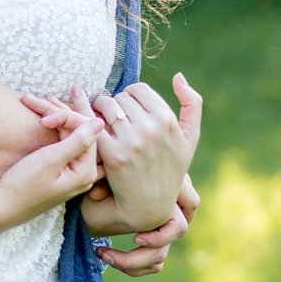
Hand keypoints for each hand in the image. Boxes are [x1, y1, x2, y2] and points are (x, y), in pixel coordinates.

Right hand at [0, 101, 101, 224]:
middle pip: (78, 132)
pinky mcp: (61, 172)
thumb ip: (77, 141)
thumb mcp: (50, 160)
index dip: (66, 117)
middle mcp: (84, 173)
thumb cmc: (23, 186)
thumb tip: (100, 122)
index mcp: (86, 171)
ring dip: (53, 118)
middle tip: (32, 100)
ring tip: (32, 101)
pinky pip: (63, 144)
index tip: (43, 118)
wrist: (0, 207)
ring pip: (69, 135)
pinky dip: (52, 130)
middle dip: (58, 113)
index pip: (86, 132)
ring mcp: (72, 173)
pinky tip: (41, 118)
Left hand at [86, 70, 202, 260]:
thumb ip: (192, 104)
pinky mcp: (112, 154)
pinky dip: (88, 126)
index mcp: (168, 119)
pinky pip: (93, 126)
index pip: (137, 89)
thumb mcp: (189, 139)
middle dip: (114, 107)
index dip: (129, 99)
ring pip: (103, 107)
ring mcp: (131, 141)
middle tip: (113, 122)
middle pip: (119, 97)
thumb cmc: (170, 169)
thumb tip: (178, 76)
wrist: (149, 205)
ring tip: (103, 127)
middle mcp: (151, 128)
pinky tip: (92, 136)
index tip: (128, 113)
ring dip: (98, 114)